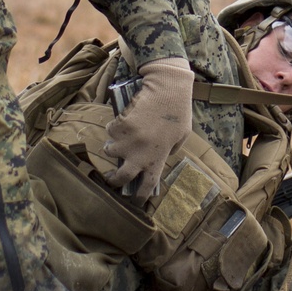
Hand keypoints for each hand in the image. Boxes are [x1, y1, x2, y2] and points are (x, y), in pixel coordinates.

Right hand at [103, 56, 193, 201]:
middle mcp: (141, 153)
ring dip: (111, 148)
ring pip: (110, 152)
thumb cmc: (178, 111)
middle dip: (113, 181)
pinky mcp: (120, 125)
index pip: (147, 186)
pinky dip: (113, 128)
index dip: (138, 197)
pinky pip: (110, 130)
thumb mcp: (181, 136)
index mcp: (158, 158)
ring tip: (115, 142)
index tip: (133, 202)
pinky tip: (120, 122)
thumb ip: (169, 151)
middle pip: (122, 176)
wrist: (167, 88)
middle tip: (110, 179)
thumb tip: (159, 158)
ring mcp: (128, 140)